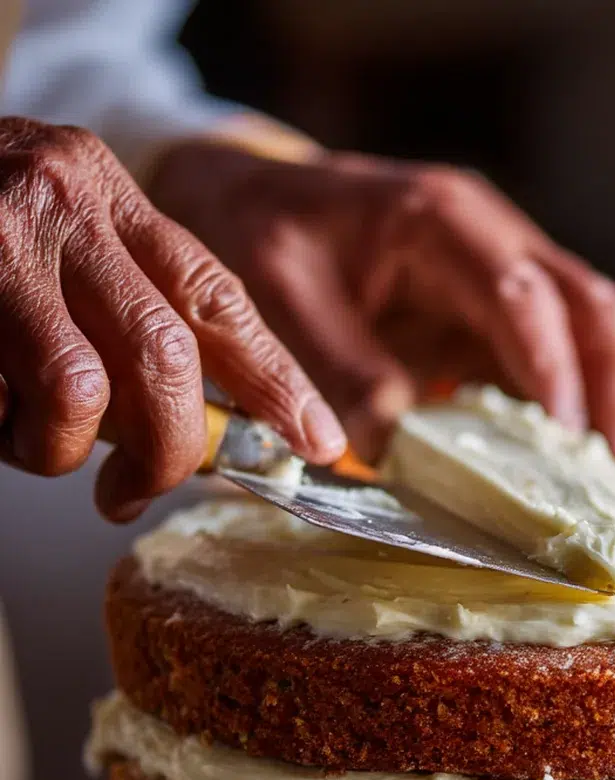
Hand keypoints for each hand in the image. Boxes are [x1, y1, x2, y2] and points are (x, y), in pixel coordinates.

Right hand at [0, 118, 345, 520]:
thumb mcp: (69, 231)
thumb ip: (137, 305)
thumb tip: (214, 424)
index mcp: (106, 192)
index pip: (218, 297)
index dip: (277, 381)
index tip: (319, 442)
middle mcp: (55, 206)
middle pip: (164, 357)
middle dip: (168, 447)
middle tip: (140, 488)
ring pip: (76, 391)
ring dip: (63, 448)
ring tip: (35, 441)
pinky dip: (1, 429)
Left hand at [148, 143, 614, 468]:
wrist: (251, 199)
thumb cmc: (263, 234)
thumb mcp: (278, 297)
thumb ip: (339, 371)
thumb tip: (398, 451)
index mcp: (440, 218)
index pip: (522, 293)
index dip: (551, 369)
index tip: (562, 440)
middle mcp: (495, 238)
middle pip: (592, 307)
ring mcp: (508, 276)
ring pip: (596, 333)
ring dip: (612, 406)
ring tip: (613, 481)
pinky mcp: (502, 319)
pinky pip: (563, 362)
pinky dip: (576, 414)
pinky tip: (575, 468)